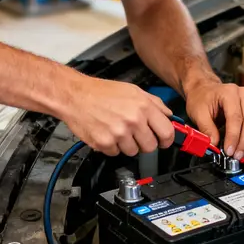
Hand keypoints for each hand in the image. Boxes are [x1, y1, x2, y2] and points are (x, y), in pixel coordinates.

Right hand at [60, 76, 175, 156]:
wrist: (74, 95)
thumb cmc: (101, 92)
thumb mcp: (133, 90)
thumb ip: (154, 103)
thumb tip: (169, 116)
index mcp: (143, 106)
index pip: (167, 132)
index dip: (167, 139)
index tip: (163, 141)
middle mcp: (133, 120)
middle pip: (151, 147)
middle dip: (144, 143)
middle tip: (135, 134)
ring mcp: (119, 133)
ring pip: (133, 152)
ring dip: (127, 145)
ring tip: (117, 130)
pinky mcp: (105, 143)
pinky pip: (116, 153)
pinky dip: (111, 146)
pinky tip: (106, 133)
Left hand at [184, 79, 243, 159]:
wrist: (204, 89)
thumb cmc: (201, 98)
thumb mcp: (198, 113)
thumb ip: (206, 129)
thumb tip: (214, 144)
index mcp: (229, 92)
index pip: (236, 118)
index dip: (233, 137)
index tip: (229, 151)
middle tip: (236, 156)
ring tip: (240, 154)